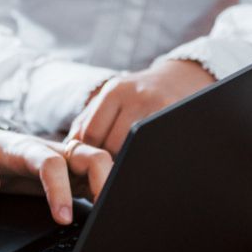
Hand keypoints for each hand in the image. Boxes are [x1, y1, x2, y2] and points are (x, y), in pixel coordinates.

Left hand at [0, 128, 111, 224]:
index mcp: (22, 148)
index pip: (51, 163)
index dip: (60, 189)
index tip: (63, 218)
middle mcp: (49, 151)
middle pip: (90, 155)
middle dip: (105, 180)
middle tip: (107, 213)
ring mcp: (62, 162)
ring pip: (99, 164)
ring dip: (111, 185)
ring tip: (112, 216)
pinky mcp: (67, 174)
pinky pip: (93, 179)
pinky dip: (104, 193)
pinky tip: (106, 214)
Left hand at [68, 59, 214, 154]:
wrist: (181, 79)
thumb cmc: (138, 96)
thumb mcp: (112, 99)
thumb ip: (87, 120)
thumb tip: (69, 148)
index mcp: (114, 91)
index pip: (91, 133)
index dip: (88, 154)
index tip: (89, 166)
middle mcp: (135, 95)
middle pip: (111, 143)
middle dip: (107, 161)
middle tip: (108, 172)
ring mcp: (158, 105)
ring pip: (132, 148)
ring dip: (126, 162)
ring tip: (126, 167)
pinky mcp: (176, 115)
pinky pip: (154, 147)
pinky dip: (146, 156)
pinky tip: (145, 158)